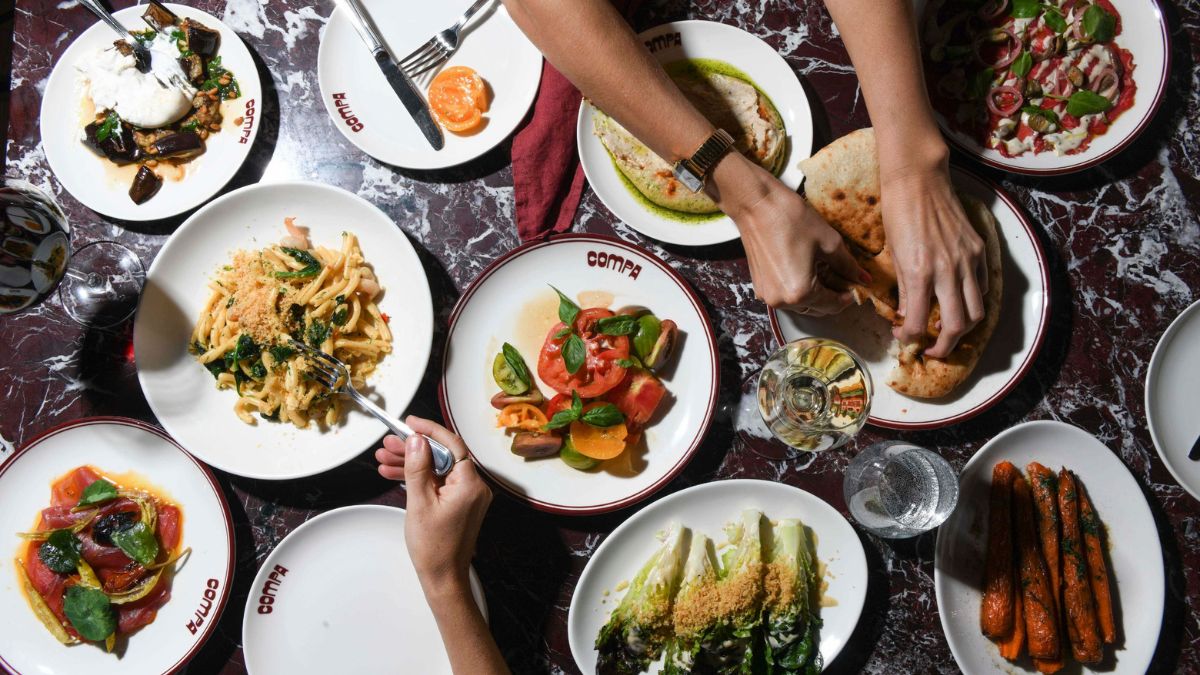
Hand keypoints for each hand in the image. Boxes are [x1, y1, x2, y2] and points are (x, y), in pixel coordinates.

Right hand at [375, 416, 491, 596]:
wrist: (442, 578)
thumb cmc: (434, 548)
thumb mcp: (419, 503)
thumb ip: (418, 468)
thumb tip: (416, 441)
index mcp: (470, 484)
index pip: (452, 444)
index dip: (430, 430)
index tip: (410, 423)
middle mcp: (474, 487)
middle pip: (442, 456)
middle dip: (413, 448)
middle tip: (388, 444)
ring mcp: (467, 496)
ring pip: (437, 469)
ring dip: (411, 463)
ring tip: (383, 459)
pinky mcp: (459, 503)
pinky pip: (438, 483)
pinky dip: (419, 479)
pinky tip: (394, 474)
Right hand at [713, 156, 867, 314]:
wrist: (756, 204)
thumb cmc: (790, 219)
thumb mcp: (829, 241)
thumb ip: (848, 265)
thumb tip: (863, 279)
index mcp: (800, 293)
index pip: (832, 305)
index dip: (847, 296)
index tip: (854, 285)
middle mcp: (781, 300)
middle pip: (816, 309)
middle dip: (831, 296)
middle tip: (841, 277)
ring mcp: (767, 294)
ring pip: (800, 305)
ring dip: (815, 294)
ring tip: (823, 272)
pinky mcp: (759, 285)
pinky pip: (785, 296)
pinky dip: (798, 289)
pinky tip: (805, 270)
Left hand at [879, 153, 987, 357]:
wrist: (919, 179)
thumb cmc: (898, 213)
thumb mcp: (893, 254)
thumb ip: (903, 288)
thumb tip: (906, 314)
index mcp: (919, 272)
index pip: (917, 323)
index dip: (909, 338)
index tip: (903, 338)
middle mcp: (948, 270)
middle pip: (957, 326)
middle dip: (944, 346)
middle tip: (932, 350)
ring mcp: (968, 259)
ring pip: (976, 311)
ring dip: (963, 329)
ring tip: (947, 331)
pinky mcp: (979, 249)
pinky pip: (982, 286)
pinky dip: (972, 302)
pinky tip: (957, 303)